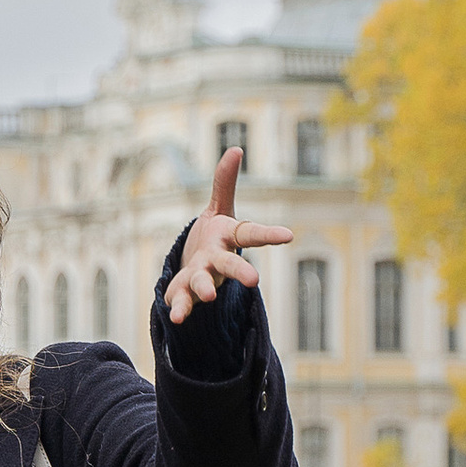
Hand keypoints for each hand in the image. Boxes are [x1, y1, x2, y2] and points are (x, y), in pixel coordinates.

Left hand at [163, 146, 292, 323]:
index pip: (251, 234)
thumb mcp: (218, 209)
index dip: (269, 234)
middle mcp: (219, 261)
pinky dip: (180, 308)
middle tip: (255, 280)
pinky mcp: (185, 292)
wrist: (196, 271)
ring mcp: (203, 278)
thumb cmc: (213, 238)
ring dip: (205, 289)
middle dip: (241, 272)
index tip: (289, 235)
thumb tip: (235, 148)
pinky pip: (182, 301)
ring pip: (205, 284)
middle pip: (231, 265)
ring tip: (209, 297)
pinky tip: (176, 318)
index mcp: (229, 239)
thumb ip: (224, 183)